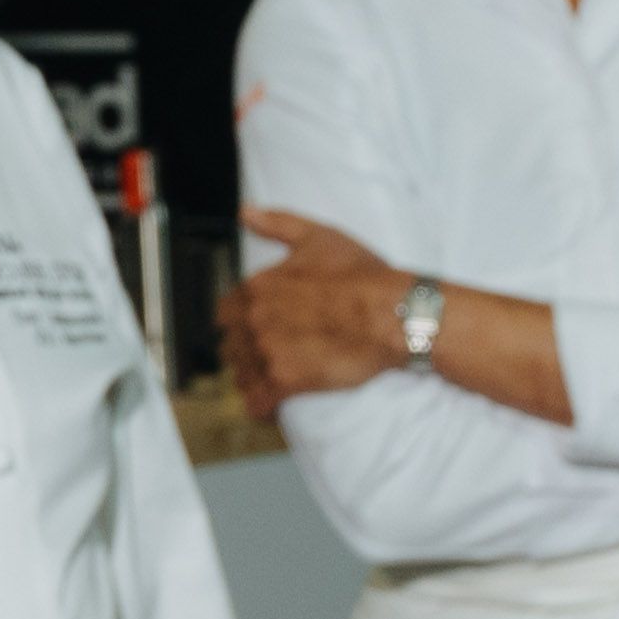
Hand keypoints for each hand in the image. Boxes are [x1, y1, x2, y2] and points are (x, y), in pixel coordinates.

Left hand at [226, 214, 421, 406]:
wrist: (392, 313)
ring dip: (252, 379)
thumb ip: (276, 223)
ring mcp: (268, 351)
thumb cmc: (360, 274)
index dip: (239, 322)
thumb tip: (244, 212)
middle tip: (267, 356)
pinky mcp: (285, 382)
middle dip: (244, 351)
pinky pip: (257, 403)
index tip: (254, 328)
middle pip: (230, 345)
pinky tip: (270, 405)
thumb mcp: (318, 236)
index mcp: (258, 285)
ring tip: (271, 380)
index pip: (226, 311)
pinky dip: (261, 406)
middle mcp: (255, 319)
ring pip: (241, 374)